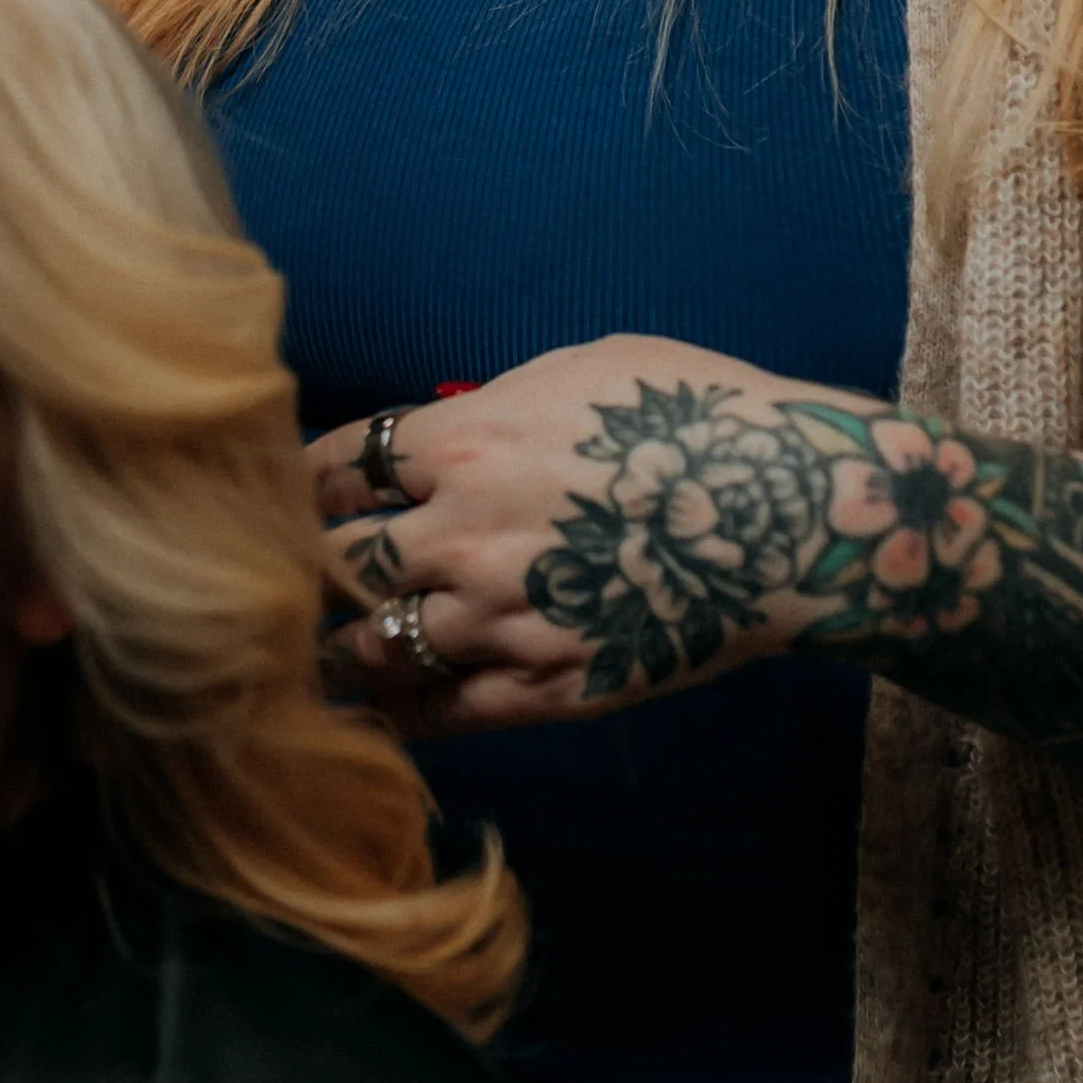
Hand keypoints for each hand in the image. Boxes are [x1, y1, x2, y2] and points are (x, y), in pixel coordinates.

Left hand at [307, 336, 813, 733]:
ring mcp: (500, 620)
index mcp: (465, 442)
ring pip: (372, 649)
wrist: (794, 512)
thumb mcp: (584, 368)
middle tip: (289, 577)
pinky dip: (400, 711)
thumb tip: (449, 428)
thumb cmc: (700, 414)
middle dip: (308, 567)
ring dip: (343, 646)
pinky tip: (383, 707)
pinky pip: (440, 714)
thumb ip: (496, 404)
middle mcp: (462, 535)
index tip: (288, 493)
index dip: (302, 482)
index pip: (335, 468)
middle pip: (337, 562)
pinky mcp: (545, 690)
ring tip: (320, 651)